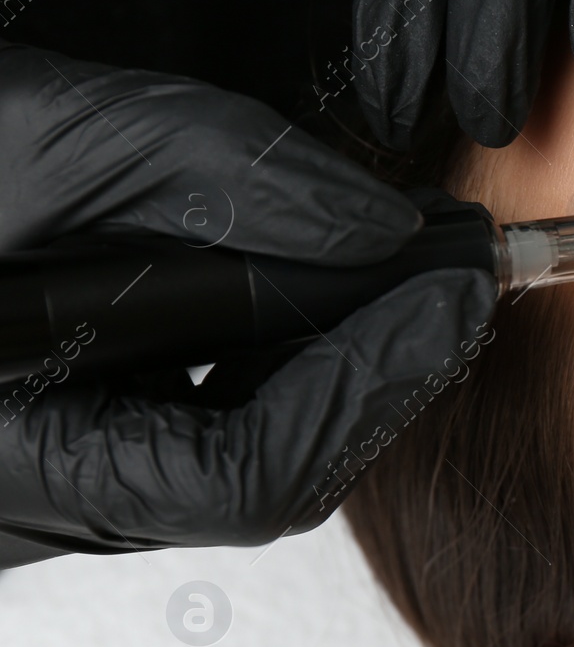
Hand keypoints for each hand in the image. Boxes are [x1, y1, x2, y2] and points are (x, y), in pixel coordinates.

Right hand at [0, 42, 497, 568]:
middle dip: (375, 365)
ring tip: (399, 262)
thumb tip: (372, 227)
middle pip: (262, 467)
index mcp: (5, 461)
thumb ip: (205, 177)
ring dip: (330, 352)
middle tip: (456, 270)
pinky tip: (301, 273)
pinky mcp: (48, 442)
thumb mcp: (24, 143)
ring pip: (233, 445)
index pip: (252, 476)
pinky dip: (262, 343)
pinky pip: (187, 412)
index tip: (453, 289)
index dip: (372, 382)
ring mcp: (37, 481)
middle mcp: (24, 502)